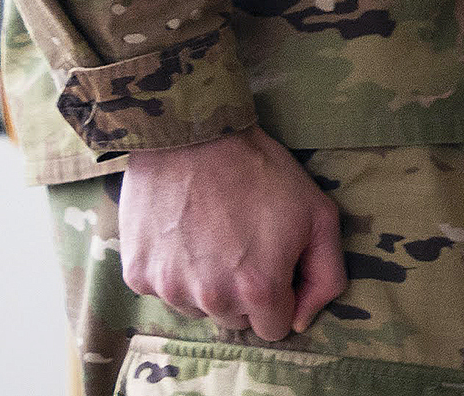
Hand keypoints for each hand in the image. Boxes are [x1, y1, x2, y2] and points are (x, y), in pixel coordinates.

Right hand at [115, 127, 344, 344]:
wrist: (193, 135)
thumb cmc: (261, 171)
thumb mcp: (319, 215)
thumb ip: (326, 276)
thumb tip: (303, 321)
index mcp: (259, 290)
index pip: (275, 328)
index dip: (281, 294)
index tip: (276, 264)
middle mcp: (211, 300)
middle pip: (236, 319)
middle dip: (245, 291)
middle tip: (244, 241)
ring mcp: (170, 289)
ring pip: (198, 308)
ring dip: (208, 282)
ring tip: (213, 233)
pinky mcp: (137, 275)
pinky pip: (163, 288)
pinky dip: (174, 268)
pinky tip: (183, 231)